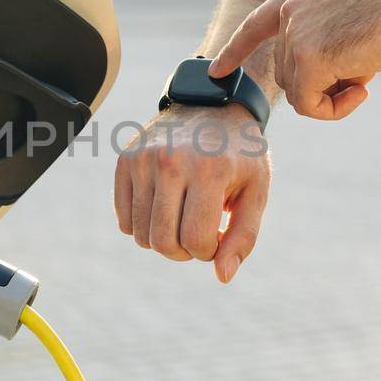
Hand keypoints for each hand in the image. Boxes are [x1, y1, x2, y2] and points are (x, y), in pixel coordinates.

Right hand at [113, 104, 269, 282]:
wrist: (212, 105)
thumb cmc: (239, 155)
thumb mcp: (255, 191)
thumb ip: (243, 236)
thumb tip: (222, 276)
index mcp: (209, 170)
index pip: (196, 241)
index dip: (209, 252)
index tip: (219, 235)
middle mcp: (171, 161)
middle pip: (163, 242)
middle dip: (183, 252)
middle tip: (199, 235)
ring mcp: (143, 159)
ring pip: (141, 236)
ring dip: (163, 241)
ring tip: (183, 220)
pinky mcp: (125, 161)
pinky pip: (125, 221)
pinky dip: (143, 227)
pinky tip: (164, 209)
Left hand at [210, 0, 380, 119]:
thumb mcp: (357, 8)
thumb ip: (331, 30)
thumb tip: (326, 70)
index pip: (257, 23)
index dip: (235, 49)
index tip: (214, 70)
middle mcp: (292, 6)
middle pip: (289, 70)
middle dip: (324, 81)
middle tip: (364, 70)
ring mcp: (296, 30)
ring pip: (300, 91)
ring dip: (335, 94)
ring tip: (369, 70)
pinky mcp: (308, 57)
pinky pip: (309, 105)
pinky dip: (335, 109)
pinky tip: (363, 89)